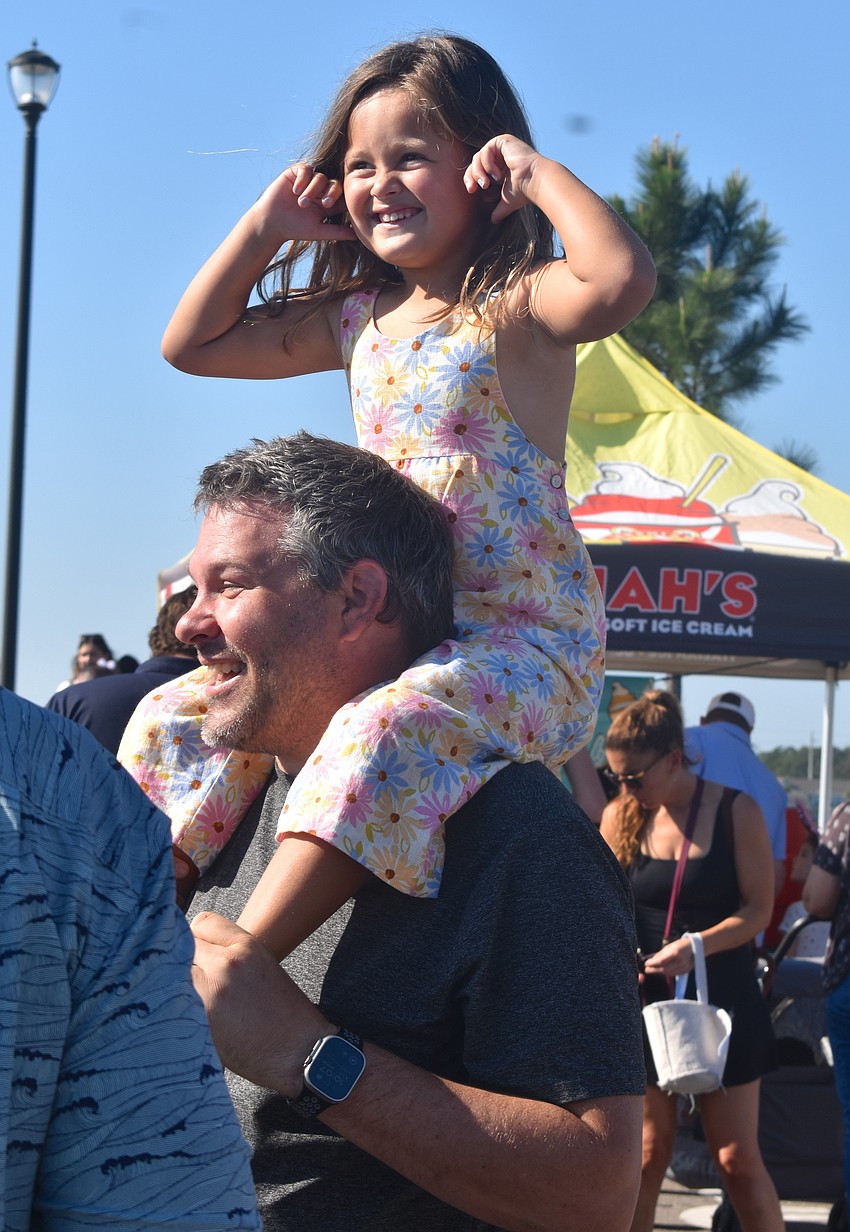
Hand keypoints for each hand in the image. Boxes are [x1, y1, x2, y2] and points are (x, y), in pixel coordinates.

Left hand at [190, 911, 328, 1093]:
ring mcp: (210, 991)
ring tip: (185, 1002)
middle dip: (181, 960)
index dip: (196, 937)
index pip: (202, 922)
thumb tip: (200, 953)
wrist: (300, 1052)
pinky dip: (173, 1009)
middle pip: (182, 946)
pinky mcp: (198, 1019)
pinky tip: (186, 1020)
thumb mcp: (264, 968)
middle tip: (187, 980)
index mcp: (247, 946)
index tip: (194, 950)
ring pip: (172, 974)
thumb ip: (232, 954)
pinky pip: (171, 1002)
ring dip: (173, 985)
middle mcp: (226, 963)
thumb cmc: (285, 1014)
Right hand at [252, 163, 354, 243]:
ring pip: (320, 177)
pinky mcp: (296, 172)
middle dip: (331, 193)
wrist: (271, 222)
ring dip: (312, 190)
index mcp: (328, 203)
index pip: (342, 196)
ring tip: (302, 203)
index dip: (344, 199)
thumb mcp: (319, 231)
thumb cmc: (295, 228)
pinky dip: (303, 179)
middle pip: (335, 184)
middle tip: (325, 204)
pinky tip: (296, 191)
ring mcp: (309, 180)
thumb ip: (339, 231)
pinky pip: (306, 169)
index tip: (337, 208)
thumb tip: (359, 236)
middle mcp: (320, 190)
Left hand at [463, 134, 543, 223]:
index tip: (472, 190)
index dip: (472, 179)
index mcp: (500, 168)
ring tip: (486, 184)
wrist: (534, 181)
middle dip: (472, 176)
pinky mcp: (503, 140)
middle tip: (473, 188)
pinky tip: (497, 175)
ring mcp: (502, 147)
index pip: (479, 170)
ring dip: (479, 172)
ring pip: (478, 156)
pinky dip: (487, 164)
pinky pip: (486, 150)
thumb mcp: (506, 201)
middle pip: (475, 162)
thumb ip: (498, 209)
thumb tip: (493, 220)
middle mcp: (501, 156)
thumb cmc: (523, 191)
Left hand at [642, 935, 694, 978]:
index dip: (652, 964)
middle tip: (647, 970)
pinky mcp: (685, 971)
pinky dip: (667, 973)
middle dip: (654, 970)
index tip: (646, 964)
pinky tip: (662, 971)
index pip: (661, 961)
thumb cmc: (681, 945)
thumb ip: (661, 954)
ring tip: (652, 970)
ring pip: (668, 973)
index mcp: (675, 953)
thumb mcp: (669, 946)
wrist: (696, 948)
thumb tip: (652, 960)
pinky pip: (674, 974)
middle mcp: (680, 962)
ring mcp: (683, 967)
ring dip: (659, 972)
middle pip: (664, 969)